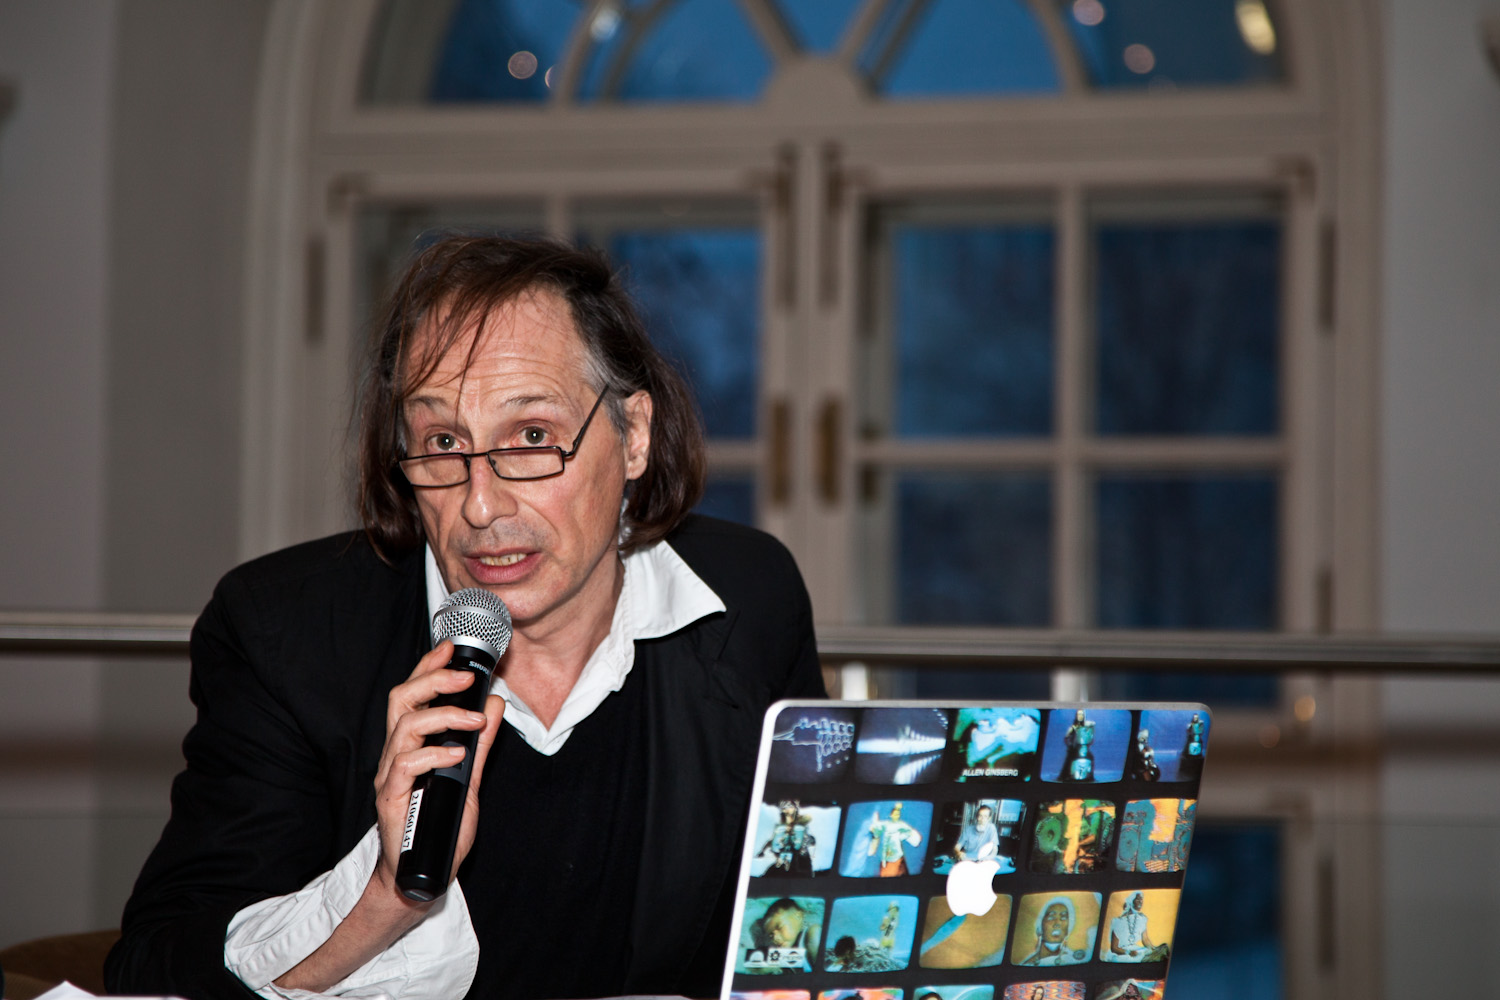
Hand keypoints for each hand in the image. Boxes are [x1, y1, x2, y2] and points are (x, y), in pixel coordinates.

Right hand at [371, 641, 505, 902]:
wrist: (421, 876)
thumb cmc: (440, 827)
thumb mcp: (470, 779)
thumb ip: (481, 744)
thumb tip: (497, 705)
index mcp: (411, 745)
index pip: (413, 695)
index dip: (429, 667)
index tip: (451, 648)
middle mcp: (395, 755)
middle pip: (400, 700)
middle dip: (433, 680)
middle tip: (467, 677)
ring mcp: (389, 776)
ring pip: (404, 727)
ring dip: (444, 716)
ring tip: (475, 721)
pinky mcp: (389, 798)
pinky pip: (406, 765)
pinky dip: (435, 753)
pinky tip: (458, 754)